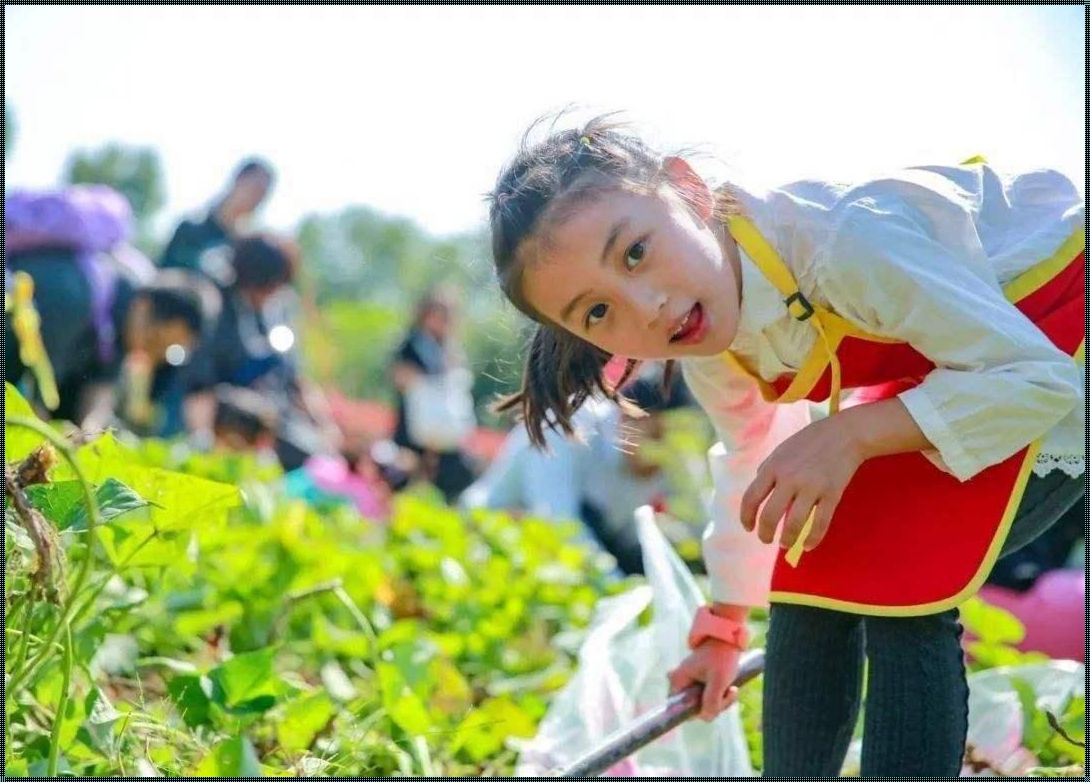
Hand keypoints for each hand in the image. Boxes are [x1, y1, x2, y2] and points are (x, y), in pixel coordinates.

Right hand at [667, 640, 740, 720]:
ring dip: (720, 701)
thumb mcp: (718, 680)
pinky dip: (720, 696)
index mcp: (677, 681)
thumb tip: (706, 717)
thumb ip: (712, 701)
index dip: (699, 712)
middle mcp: (679, 683)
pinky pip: (707, 698)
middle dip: (715, 705)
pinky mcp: (698, 682)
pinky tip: (730, 688)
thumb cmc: (720, 657)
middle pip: (694, 708)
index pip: (681, 709)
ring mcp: (688, 683)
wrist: (727, 639)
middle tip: (729, 693)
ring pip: (703, 704)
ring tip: (732, 689)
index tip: (716, 704)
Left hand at [740, 416, 864, 552]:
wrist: (845, 433)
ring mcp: (811, 487)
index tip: (748, 527)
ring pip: (794, 524)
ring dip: (787, 540)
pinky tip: (808, 546)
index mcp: (772, 467)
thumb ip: (767, 470)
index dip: (746, 517)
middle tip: (765, 540)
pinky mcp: (832, 494)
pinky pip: (820, 523)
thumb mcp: (781, 450)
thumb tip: (757, 494)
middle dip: (764, 533)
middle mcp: (789, 478)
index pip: (751, 498)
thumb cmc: (809, 441)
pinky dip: (813, 539)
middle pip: (769, 515)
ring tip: (785, 544)